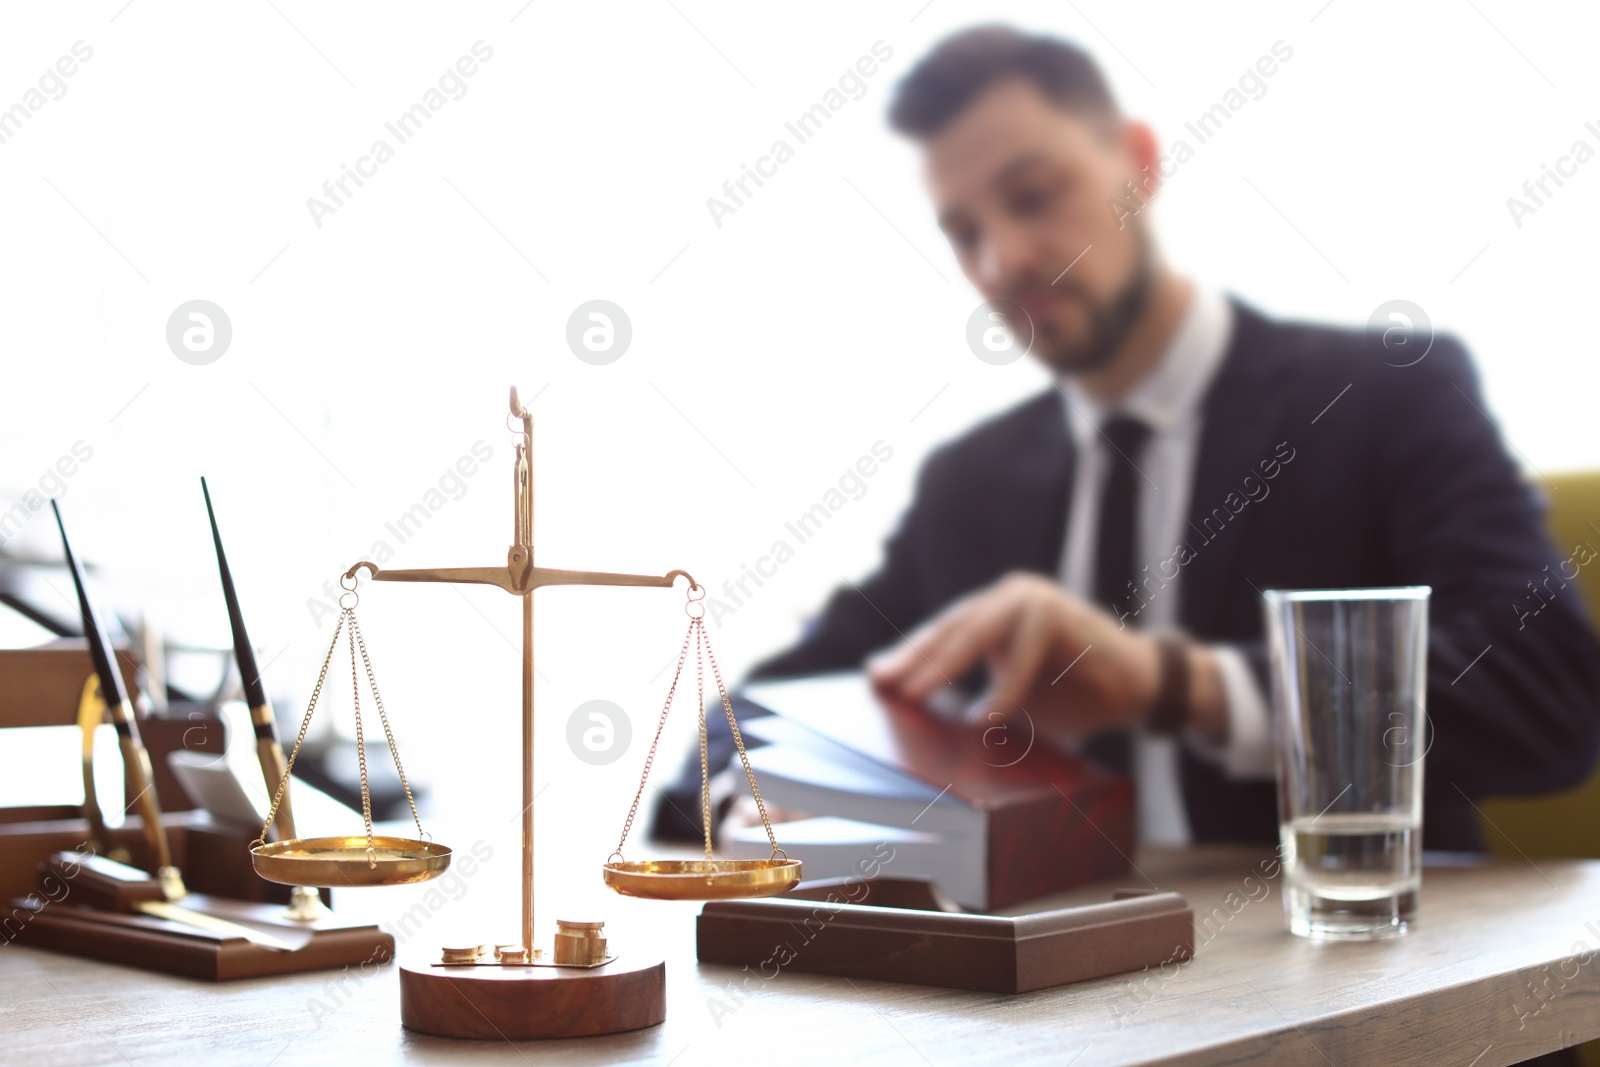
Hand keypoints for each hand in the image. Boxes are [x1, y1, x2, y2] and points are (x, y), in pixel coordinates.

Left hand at [865, 572, 1225, 741]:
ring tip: (916, 695)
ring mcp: (1033, 598)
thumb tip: (927, 718)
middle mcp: (1009, 597)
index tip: (875, 678)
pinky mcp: (1059, 612)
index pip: (941, 633)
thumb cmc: (1073, 695)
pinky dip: (1006, 686)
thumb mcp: (1012, 700)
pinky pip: (1023, 649)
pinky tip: (988, 716)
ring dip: (945, 665)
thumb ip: (974, 698)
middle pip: (950, 628)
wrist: (1139, 689)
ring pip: (977, 630)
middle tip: (885, 685)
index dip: (908, 656)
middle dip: (914, 659)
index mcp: (994, 612)